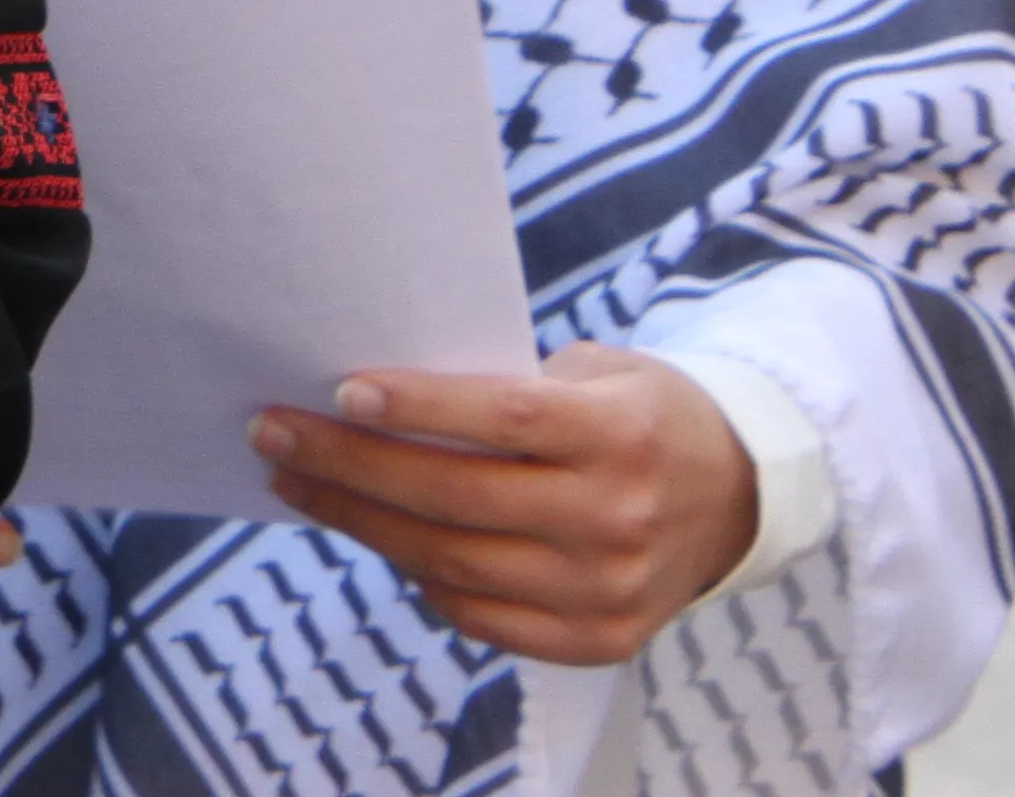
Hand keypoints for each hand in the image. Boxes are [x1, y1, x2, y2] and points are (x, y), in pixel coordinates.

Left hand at [248, 347, 758, 665]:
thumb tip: (385, 403)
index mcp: (621, 435)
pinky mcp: (598, 640)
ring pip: (452, 563)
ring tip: (300, 486)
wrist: (739, 496)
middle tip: (275, 434)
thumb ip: (513, 392)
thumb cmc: (641, 414)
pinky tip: (379, 540)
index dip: (420, 406)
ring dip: (362, 524)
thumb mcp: (598, 375)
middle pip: (457, 498)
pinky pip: (480, 616)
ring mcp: (607, 589)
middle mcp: (617, 517)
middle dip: (350, 466)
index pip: (505, 419)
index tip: (341, 391)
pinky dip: (420, 579)